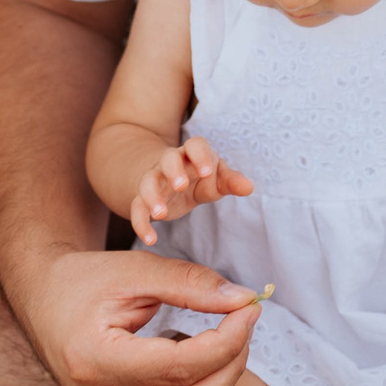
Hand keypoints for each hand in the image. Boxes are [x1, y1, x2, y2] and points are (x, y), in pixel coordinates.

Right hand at [20, 247, 262, 385]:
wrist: (43, 302)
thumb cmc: (86, 281)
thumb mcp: (135, 270)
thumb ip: (189, 284)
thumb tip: (244, 300)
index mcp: (93, 359)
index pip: (180, 367)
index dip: (228, 340)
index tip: (249, 309)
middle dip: (232, 364)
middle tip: (243, 326)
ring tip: (222, 348)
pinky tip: (200, 372)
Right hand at [130, 137, 253, 243]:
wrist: (171, 177)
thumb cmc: (201, 175)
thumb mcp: (217, 177)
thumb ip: (231, 181)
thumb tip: (248, 187)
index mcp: (192, 153)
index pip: (195, 145)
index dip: (200, 156)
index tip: (207, 171)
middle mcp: (169, 162)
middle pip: (167, 160)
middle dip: (173, 171)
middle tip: (180, 186)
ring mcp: (154, 179)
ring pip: (147, 182)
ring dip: (152, 196)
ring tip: (161, 214)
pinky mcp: (143, 198)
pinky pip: (137, 208)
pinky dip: (141, 223)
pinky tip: (150, 239)